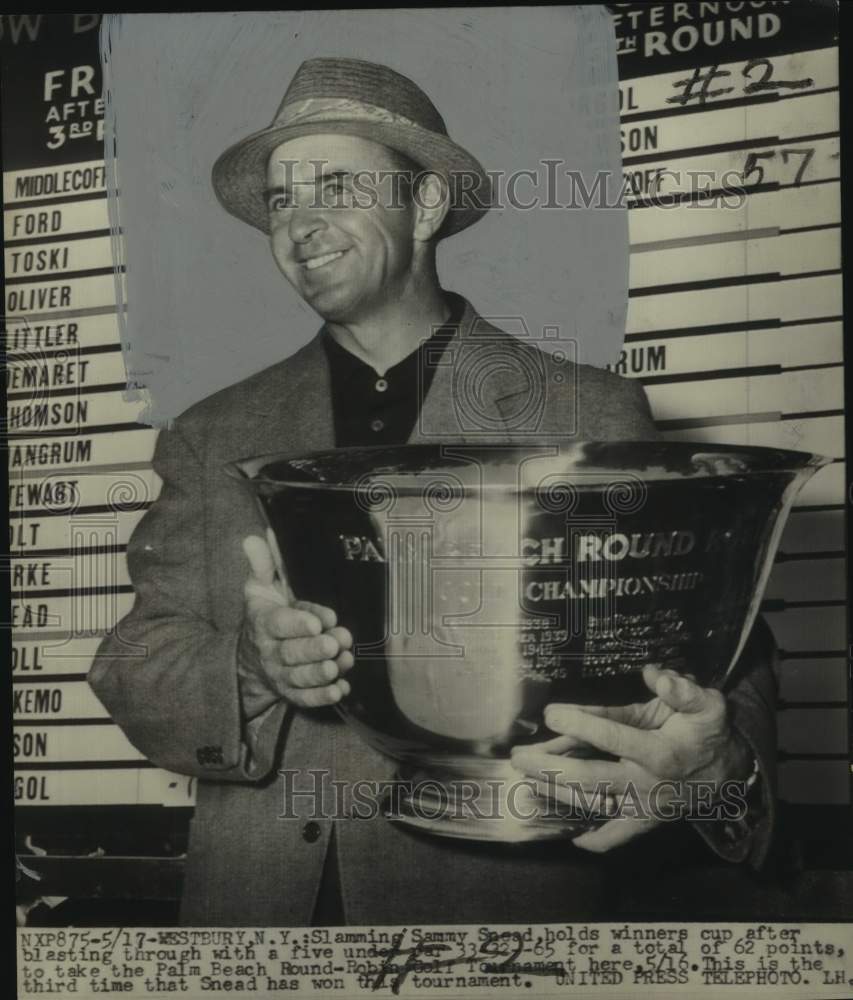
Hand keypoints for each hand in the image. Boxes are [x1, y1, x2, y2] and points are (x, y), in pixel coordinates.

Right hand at [238, 532, 353, 717]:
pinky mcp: (292, 692)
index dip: (297, 623)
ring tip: (340, 663)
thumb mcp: (260, 587)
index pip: (279, 623)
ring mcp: (281, 674)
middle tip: (335, 643)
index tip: (319, 621)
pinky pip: (305, 698)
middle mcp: (271, 651)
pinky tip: (340, 689)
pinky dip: (322, 697)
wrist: (253, 657)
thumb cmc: (266, 614)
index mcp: (264, 622)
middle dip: (314, 649)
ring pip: (300, 676)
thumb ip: (262, 564)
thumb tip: (254, 538)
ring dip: (322, 672)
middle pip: (292, 653)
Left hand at [511, 665, 752, 852]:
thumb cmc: (707, 733)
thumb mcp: (706, 704)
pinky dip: (594, 840)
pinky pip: (617, 837)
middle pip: (591, 778)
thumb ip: (683, 690)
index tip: (551, 713)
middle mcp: (648, 784)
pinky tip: (569, 833)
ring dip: (556, 793)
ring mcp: (644, 807)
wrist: (728, 774)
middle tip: (519, 756)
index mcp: (661, 753)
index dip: (580, 724)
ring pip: (594, 804)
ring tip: (525, 778)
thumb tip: (655, 675)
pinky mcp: (644, 821)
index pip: (613, 738)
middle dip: (551, 767)